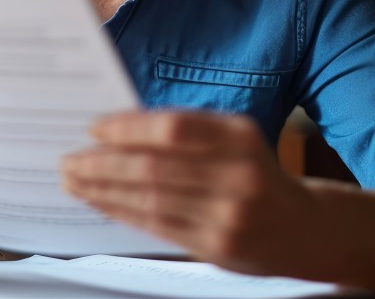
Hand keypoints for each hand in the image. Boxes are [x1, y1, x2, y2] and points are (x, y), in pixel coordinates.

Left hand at [60, 110, 317, 276]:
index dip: (128, 128)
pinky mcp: (216, 246)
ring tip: (73, 181)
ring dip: (102, 190)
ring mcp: (228, 214)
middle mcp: (237, 175)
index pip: (173, 128)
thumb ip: (187, 133)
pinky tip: (99, 202)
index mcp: (239, 136)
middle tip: (68, 160)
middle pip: (154, 168)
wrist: (305, 230)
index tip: (94, 128)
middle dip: (102, 164)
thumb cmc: (256, 173)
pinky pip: (156, 225)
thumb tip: (118, 129)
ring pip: (149, 200)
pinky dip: (121, 211)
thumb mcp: (236, 139)